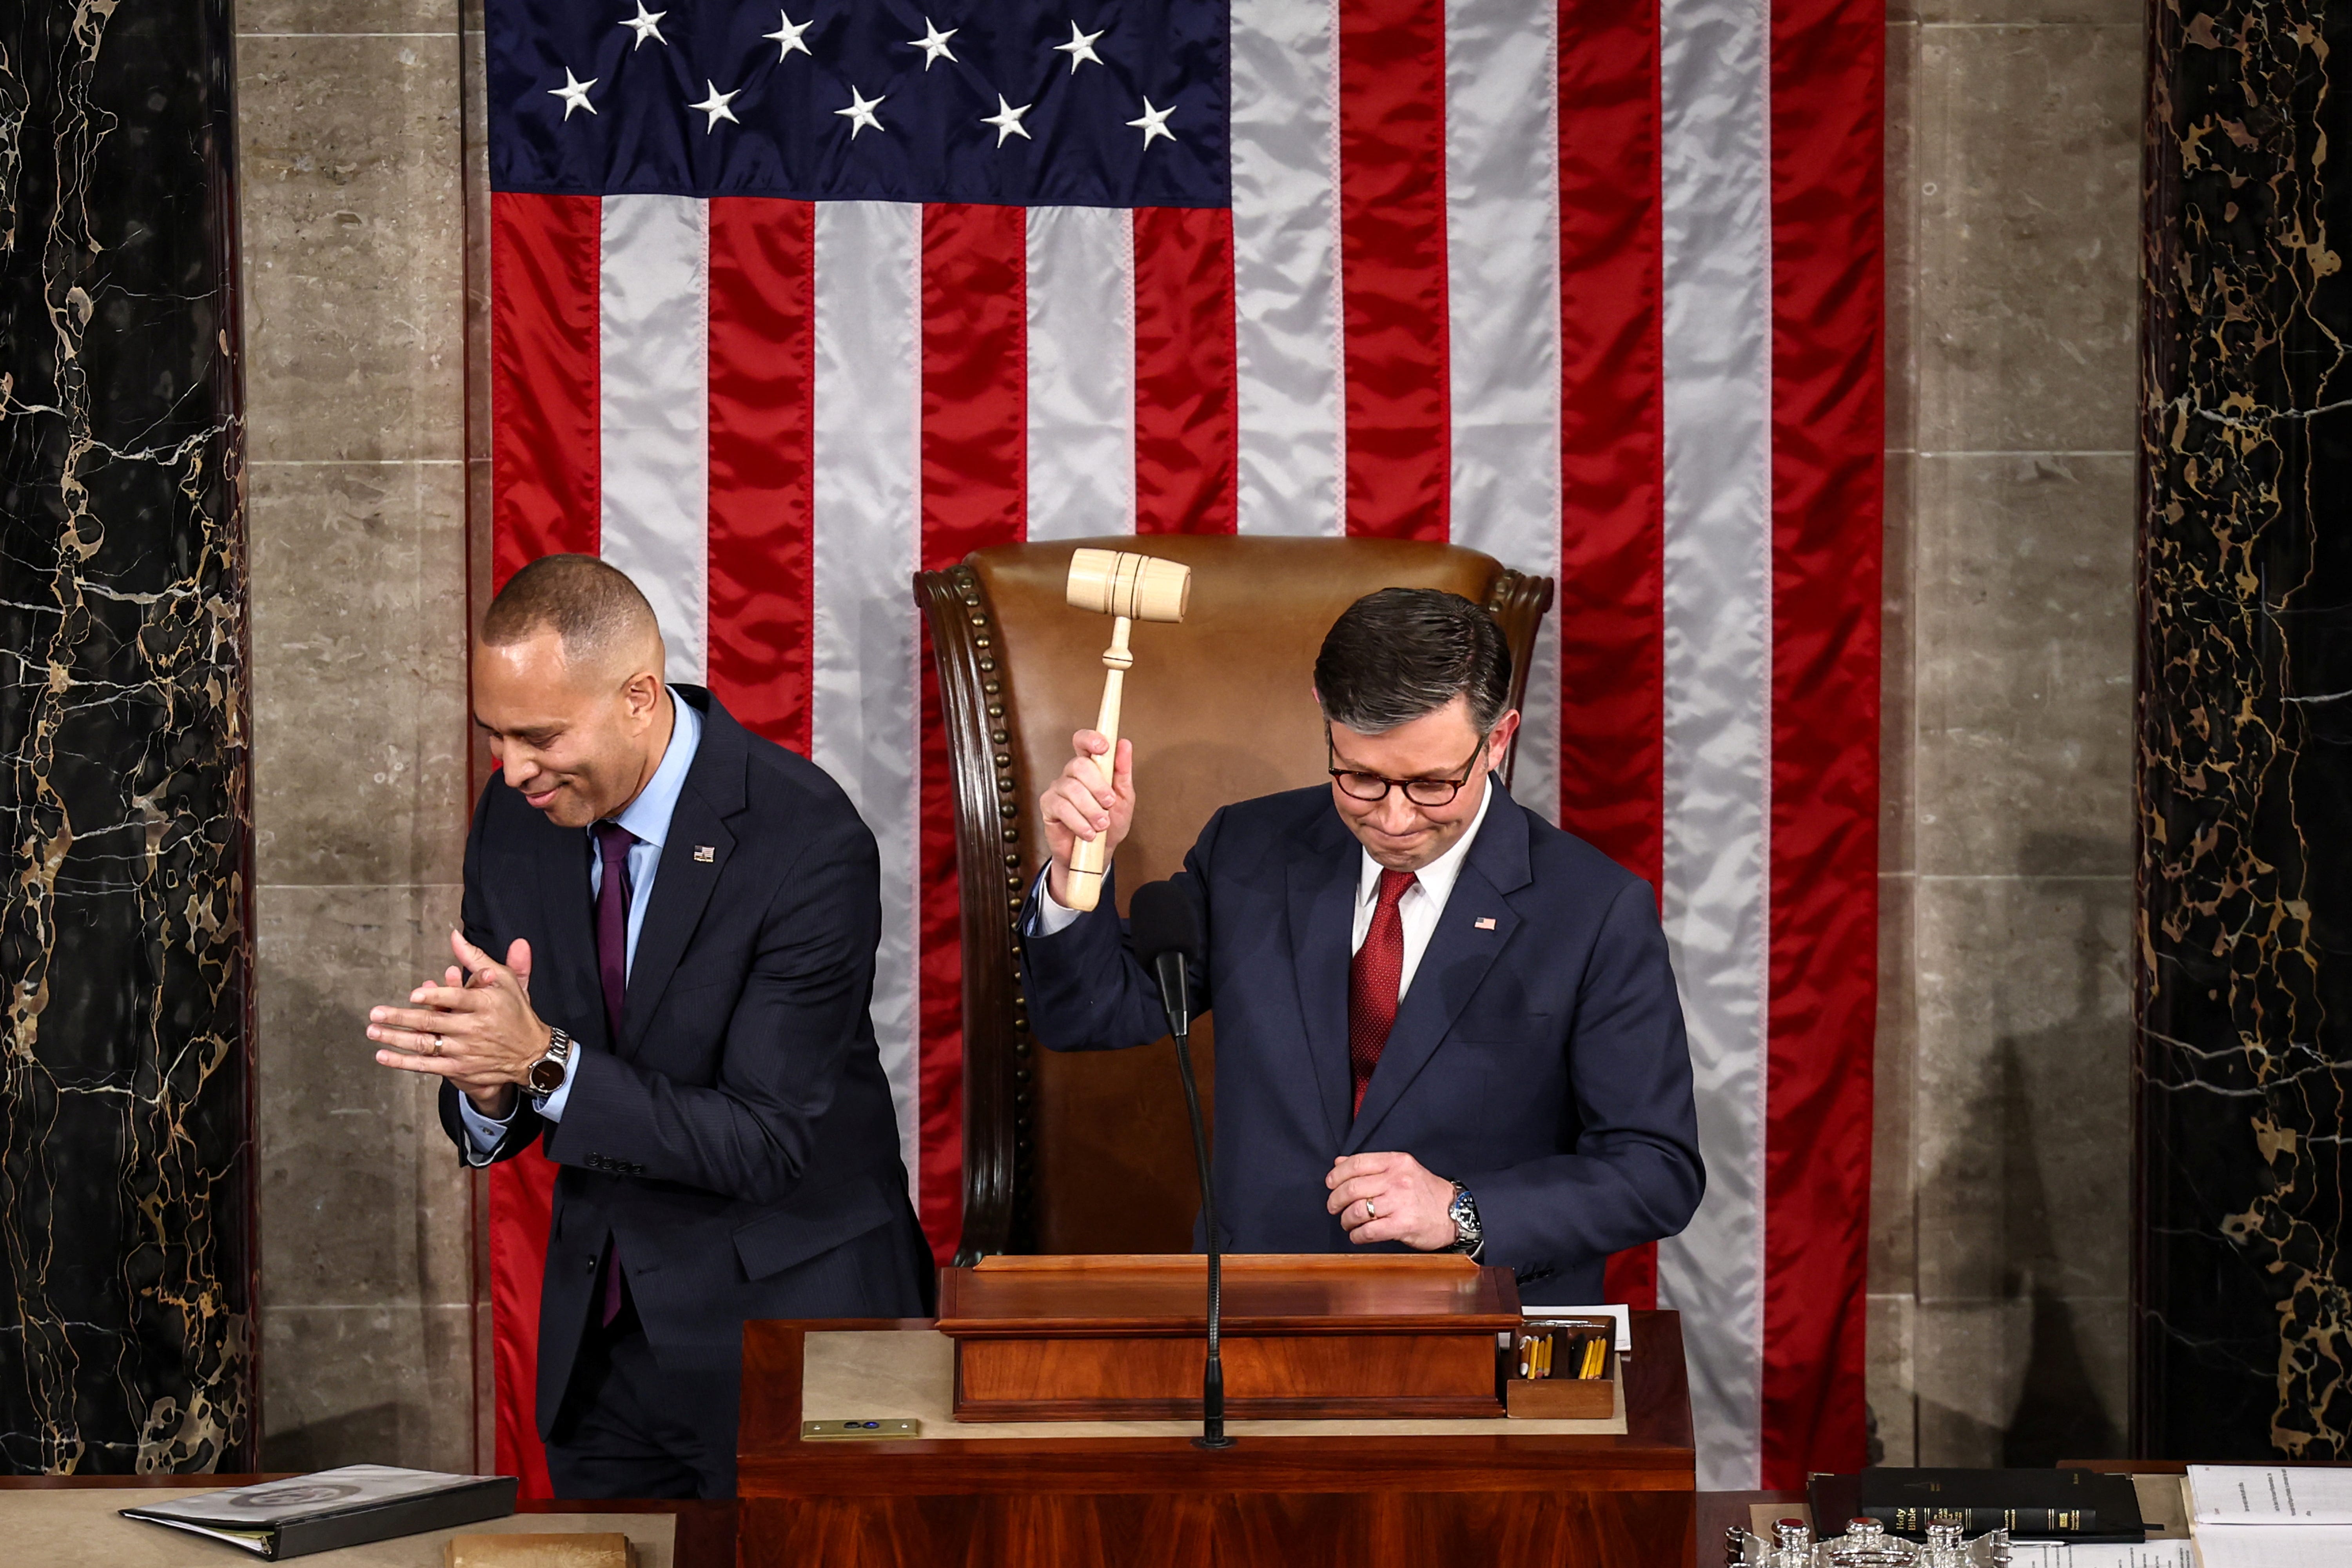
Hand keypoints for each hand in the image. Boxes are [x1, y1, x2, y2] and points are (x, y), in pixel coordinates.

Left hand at [368, 930, 550, 1118]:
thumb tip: (454, 936)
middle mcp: (474, 1028)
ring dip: (397, 1039)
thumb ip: (476, 958)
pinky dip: (404, 1062)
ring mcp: (465, 1051)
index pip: (458, 999)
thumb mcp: (505, 980)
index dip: (436, 997)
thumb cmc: (514, 1012)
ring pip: (426, 1044)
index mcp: (486, 1004)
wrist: (531, 1054)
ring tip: (373, 1031)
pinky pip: (427, 1066)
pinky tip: (383, 1056)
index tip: (414, 994)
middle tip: (376, 1013)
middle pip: (434, 1022)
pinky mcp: (459, 1068)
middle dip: (402, 1018)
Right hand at [1038, 729, 1134, 904]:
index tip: (1104, 748)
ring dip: (1091, 810)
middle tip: (1109, 804)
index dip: (1091, 739)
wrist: (1097, 853)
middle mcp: (1071, 775)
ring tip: (1102, 825)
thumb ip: (1123, 772)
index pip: (1083, 741)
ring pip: (1072, 789)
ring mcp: (1058, 789)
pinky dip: (1079, 822)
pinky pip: (1062, 808)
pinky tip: (1088, 833)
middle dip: (1098, 786)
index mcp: (1090, 767)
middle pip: (1079, 765)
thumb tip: (1125, 744)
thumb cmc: (1110, 823)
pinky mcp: (1048, 807)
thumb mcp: (1124, 799)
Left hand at [1327, 1152, 1459, 1251]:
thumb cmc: (1425, 1192)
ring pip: (1357, 1211)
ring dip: (1346, 1220)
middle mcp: (1398, 1180)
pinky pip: (1369, 1231)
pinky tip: (1357, 1235)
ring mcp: (1400, 1203)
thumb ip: (1371, 1166)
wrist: (1455, 1213)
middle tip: (1333, 1207)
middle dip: (1335, 1200)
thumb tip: (1339, 1162)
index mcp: (1396, 1162)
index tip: (1330, 1184)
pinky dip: (1357, 1235)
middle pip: (1352, 1188)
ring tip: (1347, 1223)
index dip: (1337, 1174)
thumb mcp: (1402, 1170)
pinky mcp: (1403, 1225)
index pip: (1356, 1163)